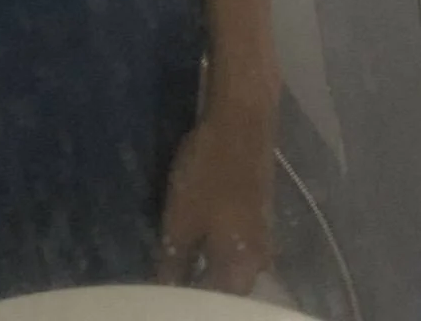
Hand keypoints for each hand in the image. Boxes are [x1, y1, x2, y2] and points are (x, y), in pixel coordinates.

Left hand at [157, 106, 275, 294]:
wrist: (242, 119)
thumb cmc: (210, 171)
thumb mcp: (181, 221)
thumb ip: (173, 262)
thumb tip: (164, 290)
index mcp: (242, 271)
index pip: (210, 302)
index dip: (182, 297)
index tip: (160, 289)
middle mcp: (259, 261)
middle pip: (222, 286)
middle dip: (193, 281)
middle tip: (163, 269)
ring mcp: (261, 236)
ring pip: (227, 263)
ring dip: (201, 262)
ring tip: (172, 254)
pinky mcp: (257, 214)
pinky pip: (232, 243)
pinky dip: (211, 243)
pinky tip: (192, 232)